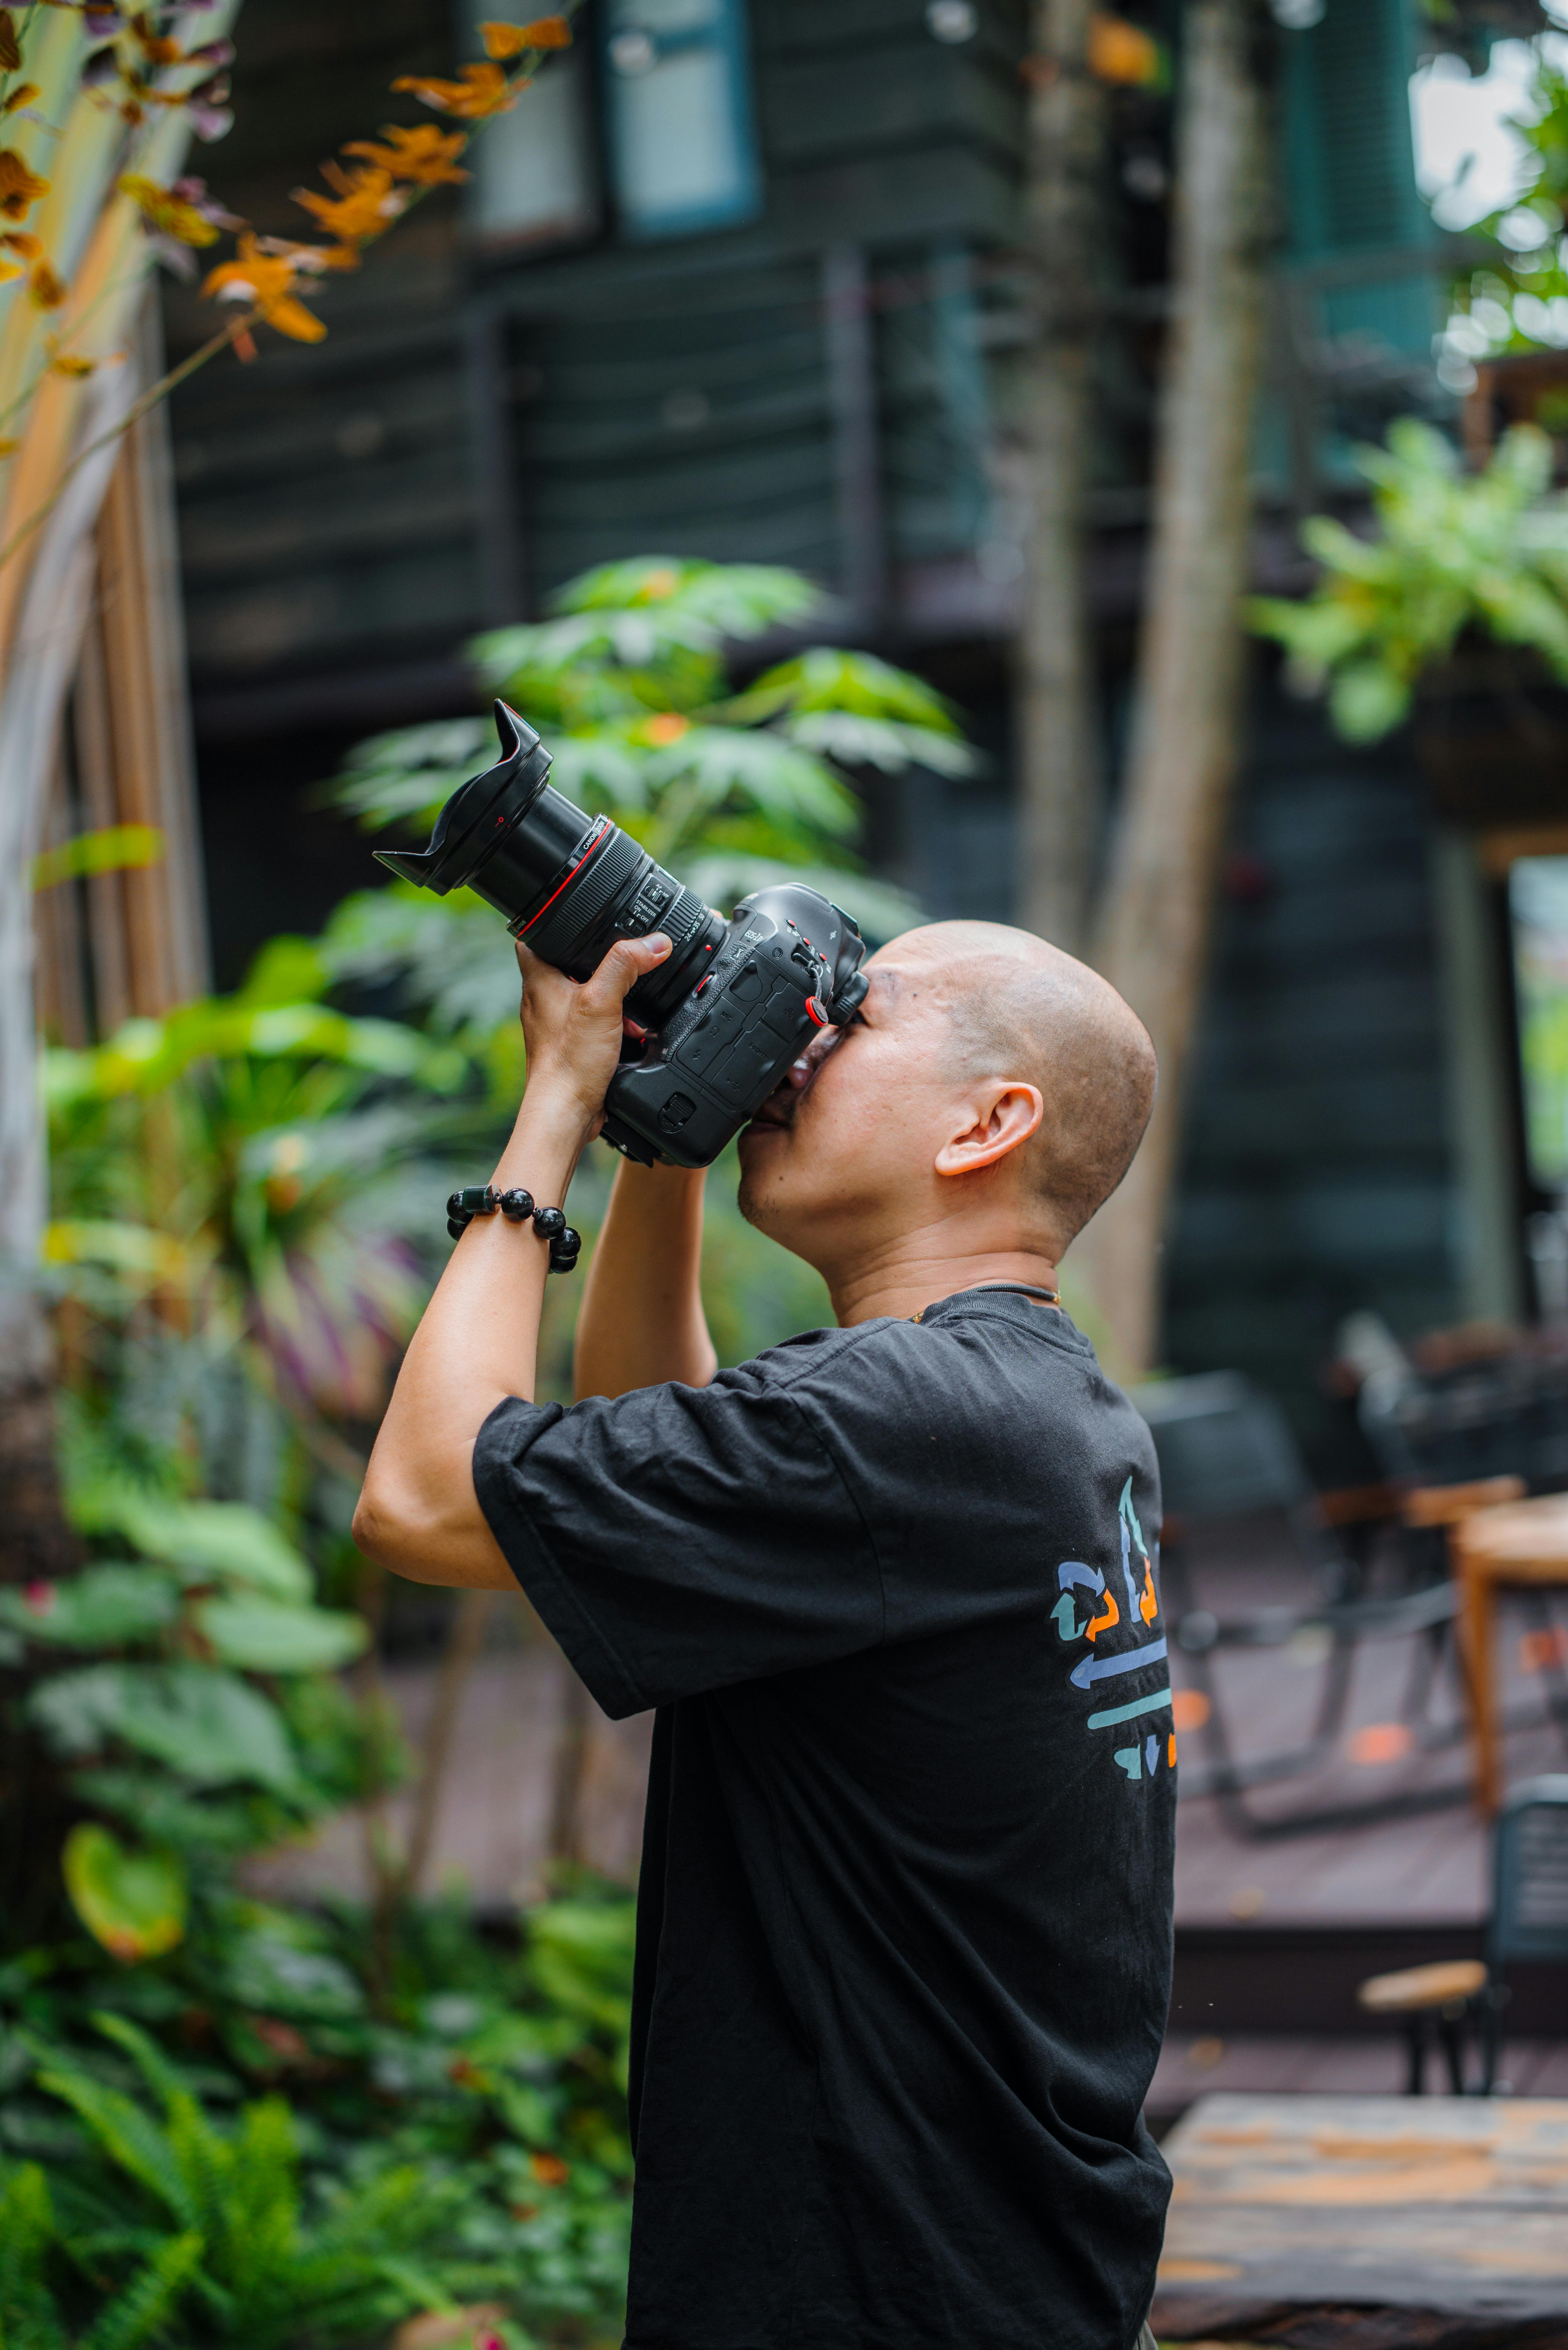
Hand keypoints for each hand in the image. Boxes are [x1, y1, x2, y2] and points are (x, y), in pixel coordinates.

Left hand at [515, 932, 671, 1135]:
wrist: (566, 1112)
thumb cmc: (569, 1061)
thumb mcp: (601, 1001)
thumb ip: (626, 965)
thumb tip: (654, 943)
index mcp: (539, 978)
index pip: (536, 934)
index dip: (557, 922)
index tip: (583, 917)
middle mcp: (542, 999)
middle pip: (568, 964)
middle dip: (599, 963)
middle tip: (624, 961)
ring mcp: (554, 1024)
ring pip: (584, 995)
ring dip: (610, 996)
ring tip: (631, 1002)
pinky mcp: (569, 1046)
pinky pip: (592, 1024)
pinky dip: (612, 1023)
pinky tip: (629, 1032)